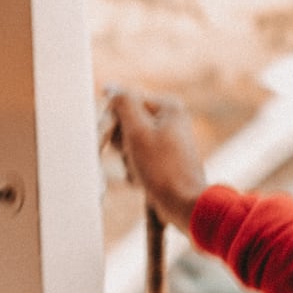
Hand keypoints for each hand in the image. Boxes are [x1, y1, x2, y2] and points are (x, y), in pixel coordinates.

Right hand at [105, 90, 207, 233]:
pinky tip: (143, 180)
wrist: (184, 205)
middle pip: (127, 123)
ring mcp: (169, 140)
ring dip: (127, 160)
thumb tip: (111, 87)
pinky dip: (135, 169)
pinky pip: (139, 158)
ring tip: (140, 172)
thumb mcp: (138, 131)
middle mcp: (170, 119)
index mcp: (168, 107)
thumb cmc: (162, 169)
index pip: (124, 103)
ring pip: (130, 143)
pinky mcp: (165, 159)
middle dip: (122, 145)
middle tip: (131, 158)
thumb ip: (123, 104)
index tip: (108, 141)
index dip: (112, 123)